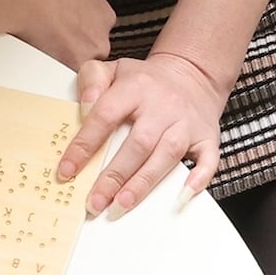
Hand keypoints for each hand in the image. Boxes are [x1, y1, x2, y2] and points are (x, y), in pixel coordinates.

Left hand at [58, 48, 226, 217]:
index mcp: (135, 88)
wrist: (192, 73)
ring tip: (121, 205)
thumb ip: (92, 80)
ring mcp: (186, 123)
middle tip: (94, 202)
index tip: (67, 171)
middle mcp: (163, 106)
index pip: (105, 116)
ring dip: (143, 184)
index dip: (84, 145)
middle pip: (138, 143)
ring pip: (166, 156)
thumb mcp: (114, 69)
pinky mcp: (207, 137)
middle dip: (114, 176)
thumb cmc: (146, 81)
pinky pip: (208, 159)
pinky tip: (182, 196)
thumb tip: (84, 107)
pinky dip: (198, 178)